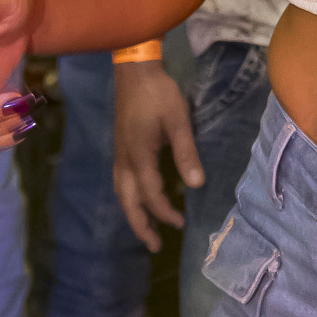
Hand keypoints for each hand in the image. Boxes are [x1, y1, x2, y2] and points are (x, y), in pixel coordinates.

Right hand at [113, 61, 205, 252]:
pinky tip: (138, 198)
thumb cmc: (159, 93)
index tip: (181, 223)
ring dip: (133, 213)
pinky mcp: (120, 146)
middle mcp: (124, 159)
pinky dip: (129, 197)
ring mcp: (119, 153)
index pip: (151, 195)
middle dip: (140, 225)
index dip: (165, 213)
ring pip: (122, 193)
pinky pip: (122, 181)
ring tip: (145, 228)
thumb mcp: (178, 121)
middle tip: (153, 246)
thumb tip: (196, 185)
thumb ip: (186, 152)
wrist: (134, 70)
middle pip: (128, 201)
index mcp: (139, 156)